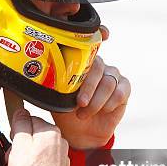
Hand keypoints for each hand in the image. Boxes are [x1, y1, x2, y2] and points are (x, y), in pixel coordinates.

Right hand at [3, 108, 69, 165]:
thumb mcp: (19, 143)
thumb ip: (20, 124)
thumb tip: (21, 112)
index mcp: (51, 132)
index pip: (30, 120)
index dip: (17, 131)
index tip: (12, 139)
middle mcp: (59, 143)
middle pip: (32, 139)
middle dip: (17, 150)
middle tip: (10, 159)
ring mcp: (61, 158)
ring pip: (34, 154)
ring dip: (20, 163)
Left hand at [52, 26, 130, 148]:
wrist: (80, 133)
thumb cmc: (66, 111)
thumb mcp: (56, 96)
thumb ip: (55, 82)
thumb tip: (42, 70)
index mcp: (82, 63)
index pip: (91, 43)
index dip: (101, 33)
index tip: (106, 33)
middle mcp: (99, 65)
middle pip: (98, 67)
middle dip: (88, 87)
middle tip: (79, 103)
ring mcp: (113, 75)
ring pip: (108, 82)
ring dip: (96, 101)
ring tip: (84, 113)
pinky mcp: (124, 88)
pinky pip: (120, 92)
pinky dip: (109, 104)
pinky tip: (102, 111)